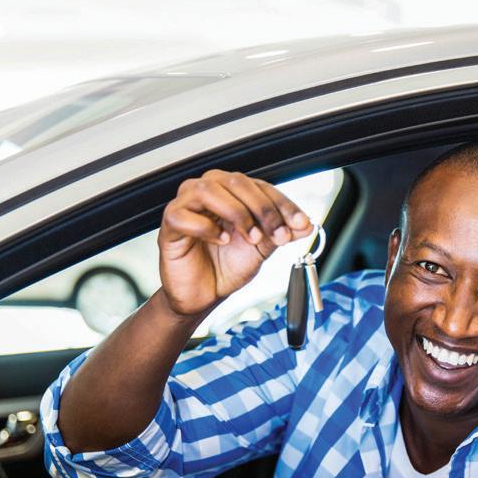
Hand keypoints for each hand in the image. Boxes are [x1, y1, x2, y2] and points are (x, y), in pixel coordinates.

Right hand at [158, 170, 312, 316]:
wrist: (205, 294)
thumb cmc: (226, 266)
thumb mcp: (262, 249)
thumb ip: (282, 233)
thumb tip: (307, 224)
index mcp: (233, 193)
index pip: (260, 186)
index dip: (283, 204)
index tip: (300, 223)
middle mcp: (210, 192)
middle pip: (237, 182)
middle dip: (264, 209)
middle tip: (278, 234)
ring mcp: (186, 205)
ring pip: (210, 190)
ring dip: (237, 213)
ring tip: (250, 237)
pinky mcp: (170, 223)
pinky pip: (184, 214)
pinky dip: (207, 227)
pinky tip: (221, 240)